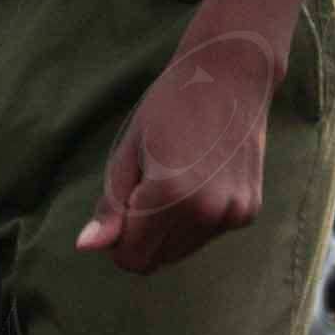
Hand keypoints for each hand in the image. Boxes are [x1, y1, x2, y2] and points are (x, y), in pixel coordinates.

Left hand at [77, 36, 277, 274]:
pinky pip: (207, 234)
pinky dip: (196, 219)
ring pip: (183, 251)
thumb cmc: (170, 105)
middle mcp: (205, 212)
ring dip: (169, 229)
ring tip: (176, 177)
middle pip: (157, 260)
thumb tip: (86, 247)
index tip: (120, 206)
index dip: (117, 240)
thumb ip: (110, 205)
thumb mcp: (129, 150)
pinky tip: (200, 176)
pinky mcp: (249, 211)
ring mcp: (232, 214)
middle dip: (142, 236)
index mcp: (169, 195)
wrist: (230, 74)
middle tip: (145, 187)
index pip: (131, 258)